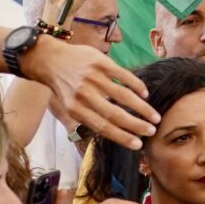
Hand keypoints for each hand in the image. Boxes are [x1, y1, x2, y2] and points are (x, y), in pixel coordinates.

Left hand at [19, 37, 155, 149]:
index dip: (121, 137)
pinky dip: (137, 85)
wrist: (49, 59)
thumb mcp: (69, 105)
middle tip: (152, 131)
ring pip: (123, 96)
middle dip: (136, 125)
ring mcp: (93, 78)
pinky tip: (145, 94)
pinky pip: (124, 76)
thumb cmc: (62, 85)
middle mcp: (84, 95)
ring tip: (154, 116)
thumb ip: (87, 116)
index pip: (102, 127)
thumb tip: (110, 130)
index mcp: (75, 109)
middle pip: (114, 114)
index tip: (138, 144)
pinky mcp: (101, 63)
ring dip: (142, 108)